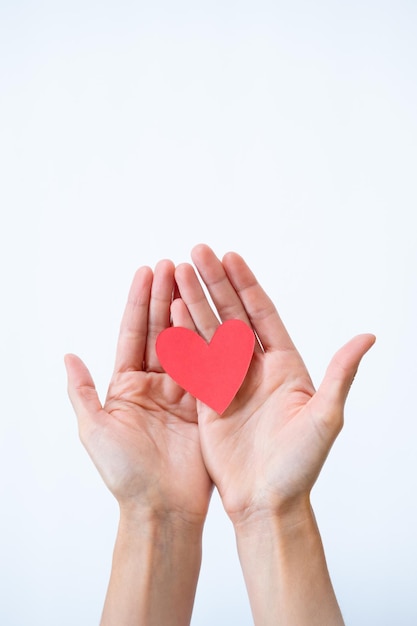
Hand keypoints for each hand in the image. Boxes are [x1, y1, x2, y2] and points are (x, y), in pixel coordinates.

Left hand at [65, 259, 211, 523]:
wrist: (162, 508)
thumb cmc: (125, 474)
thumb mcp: (94, 430)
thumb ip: (82, 392)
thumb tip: (68, 357)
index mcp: (126, 386)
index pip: (133, 334)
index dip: (139, 302)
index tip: (147, 271)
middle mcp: (154, 385)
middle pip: (160, 331)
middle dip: (165, 297)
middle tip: (175, 263)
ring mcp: (181, 392)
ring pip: (185, 342)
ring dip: (188, 310)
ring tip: (194, 279)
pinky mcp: (204, 404)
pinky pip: (207, 366)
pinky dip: (209, 340)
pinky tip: (213, 314)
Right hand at [174, 244, 374, 524]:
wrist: (267, 502)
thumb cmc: (301, 465)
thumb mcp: (325, 417)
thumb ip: (340, 375)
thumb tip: (368, 337)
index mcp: (285, 366)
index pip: (263, 314)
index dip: (247, 285)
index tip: (230, 256)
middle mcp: (256, 368)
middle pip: (232, 315)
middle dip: (215, 283)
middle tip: (197, 251)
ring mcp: (230, 381)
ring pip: (209, 332)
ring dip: (194, 302)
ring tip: (177, 272)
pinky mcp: (208, 398)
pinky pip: (193, 360)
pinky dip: (182, 336)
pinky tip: (170, 312)